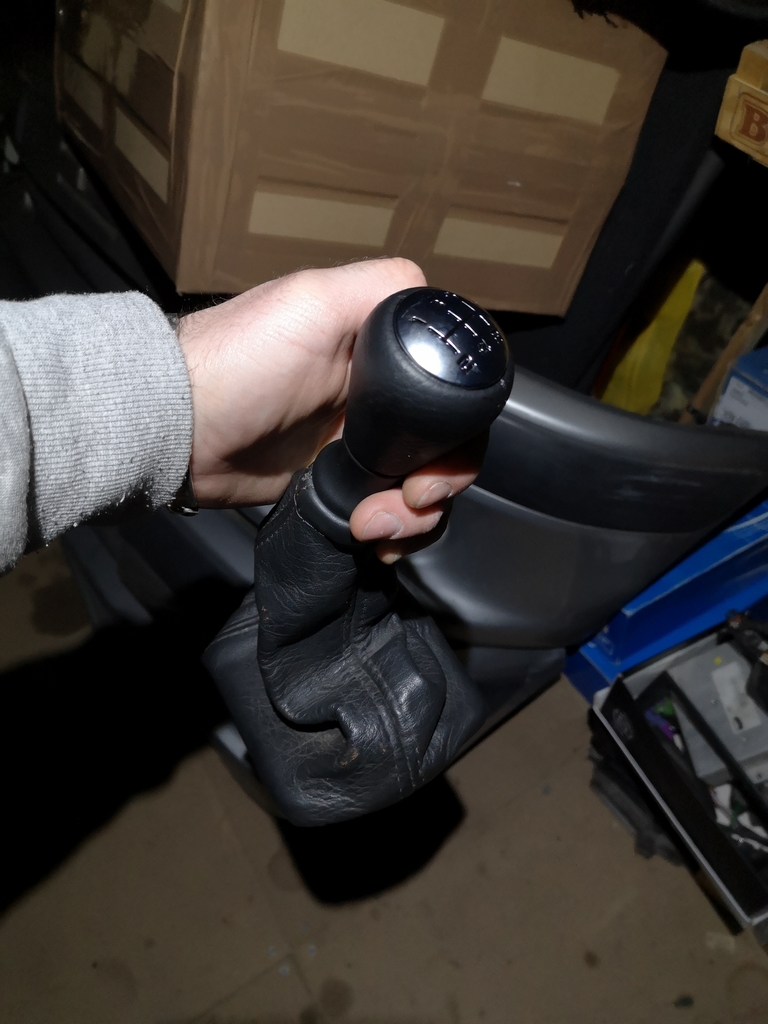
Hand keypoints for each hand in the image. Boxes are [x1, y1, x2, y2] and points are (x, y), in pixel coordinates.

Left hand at [178, 259, 482, 559]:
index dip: (461, 430)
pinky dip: (394, 529)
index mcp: (385, 348)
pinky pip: (390, 511)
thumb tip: (435, 305)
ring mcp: (363, 442)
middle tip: (413, 498)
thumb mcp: (314, 302)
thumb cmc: (239, 362)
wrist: (181, 432)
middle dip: (442, 481)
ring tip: (375, 524)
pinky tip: (372, 534)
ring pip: (426, 486)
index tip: (437, 460)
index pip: (456, 389)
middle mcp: (383, 394)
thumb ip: (382, 289)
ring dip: (415, 514)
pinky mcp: (340, 482)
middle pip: (450, 445)